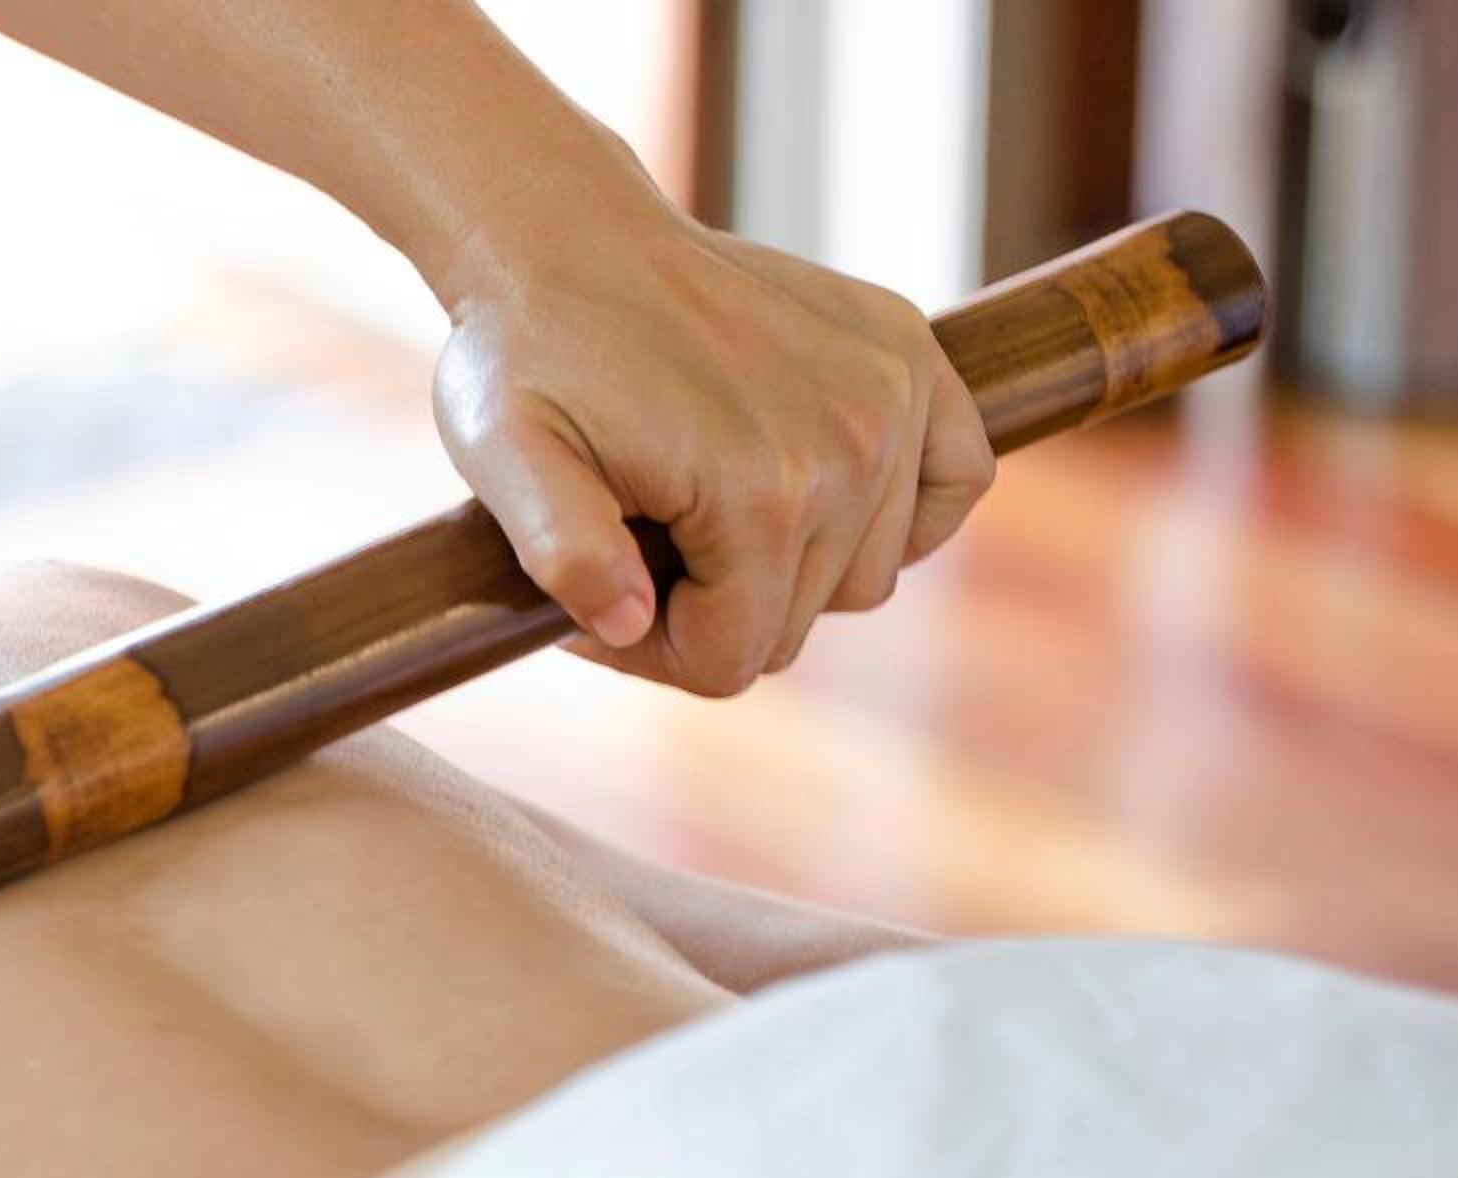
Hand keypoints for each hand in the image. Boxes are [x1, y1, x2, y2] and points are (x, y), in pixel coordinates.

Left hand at [430, 179, 996, 695]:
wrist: (566, 235)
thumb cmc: (524, 353)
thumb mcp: (504, 457)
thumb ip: (560, 553)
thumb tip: (627, 623)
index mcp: (762, 491)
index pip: (731, 662)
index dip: (651, 651)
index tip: (600, 593)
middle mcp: (853, 448)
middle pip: (794, 626)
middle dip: (711, 611)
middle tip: (638, 547)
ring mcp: (890, 395)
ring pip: (863, 575)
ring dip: (787, 564)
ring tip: (701, 506)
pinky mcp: (909, 352)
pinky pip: (954, 481)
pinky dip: (900, 510)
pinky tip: (821, 492)